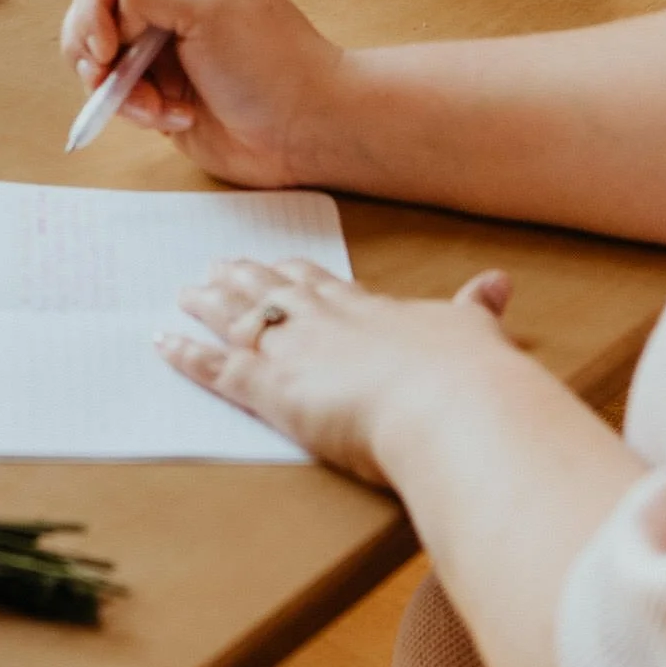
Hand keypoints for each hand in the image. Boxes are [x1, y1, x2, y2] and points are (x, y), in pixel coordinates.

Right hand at [59, 0, 354, 185]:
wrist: (306, 128)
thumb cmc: (270, 60)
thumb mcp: (208, 3)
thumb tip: (113, 25)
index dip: (94, 4)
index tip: (107, 44)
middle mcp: (170, 9)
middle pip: (94, 16)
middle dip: (91, 49)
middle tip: (106, 74)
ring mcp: (165, 56)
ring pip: (101, 64)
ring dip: (118, 88)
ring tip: (156, 106)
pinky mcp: (164, 98)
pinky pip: (122, 102)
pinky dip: (139, 113)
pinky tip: (179, 119)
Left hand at [158, 261, 517, 482]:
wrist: (450, 403)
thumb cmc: (468, 378)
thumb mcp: (476, 333)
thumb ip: (478, 308)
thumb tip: (501, 281)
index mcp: (372, 311)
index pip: (325, 286)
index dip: (298, 275)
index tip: (279, 264)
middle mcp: (326, 322)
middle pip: (275, 293)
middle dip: (245, 279)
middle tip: (218, 266)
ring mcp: (294, 351)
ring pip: (240, 319)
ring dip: (209, 305)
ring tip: (186, 291)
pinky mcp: (271, 389)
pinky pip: (218, 370)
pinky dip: (187, 355)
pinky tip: (164, 341)